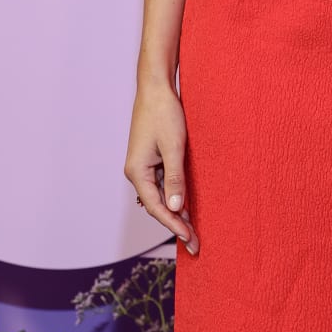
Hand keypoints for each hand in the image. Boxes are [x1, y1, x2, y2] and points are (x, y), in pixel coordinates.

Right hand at [124, 79, 198, 253]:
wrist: (156, 88)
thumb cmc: (164, 114)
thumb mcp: (174, 147)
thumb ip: (175, 179)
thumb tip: (176, 209)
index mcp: (137, 172)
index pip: (157, 207)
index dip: (174, 225)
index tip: (190, 239)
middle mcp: (136, 172)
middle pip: (157, 206)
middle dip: (176, 224)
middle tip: (195, 243)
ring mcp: (142, 166)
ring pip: (160, 196)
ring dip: (176, 212)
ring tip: (194, 230)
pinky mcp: (150, 159)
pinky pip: (161, 184)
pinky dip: (174, 196)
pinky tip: (186, 205)